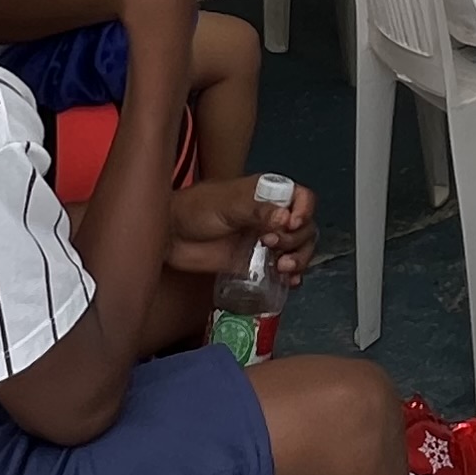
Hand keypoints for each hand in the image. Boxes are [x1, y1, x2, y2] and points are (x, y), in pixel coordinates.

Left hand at [163, 172, 316, 286]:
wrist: (170, 237)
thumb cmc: (194, 210)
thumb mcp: (226, 204)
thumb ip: (257, 210)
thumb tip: (286, 217)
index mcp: (267, 193)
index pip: (302, 197)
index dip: (304, 210)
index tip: (291, 224)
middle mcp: (271, 216)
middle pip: (305, 226)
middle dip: (297, 239)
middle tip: (273, 244)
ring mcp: (265, 241)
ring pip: (300, 249)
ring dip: (300, 259)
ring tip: (283, 267)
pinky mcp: (257, 263)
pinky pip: (284, 271)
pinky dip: (292, 276)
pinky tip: (288, 281)